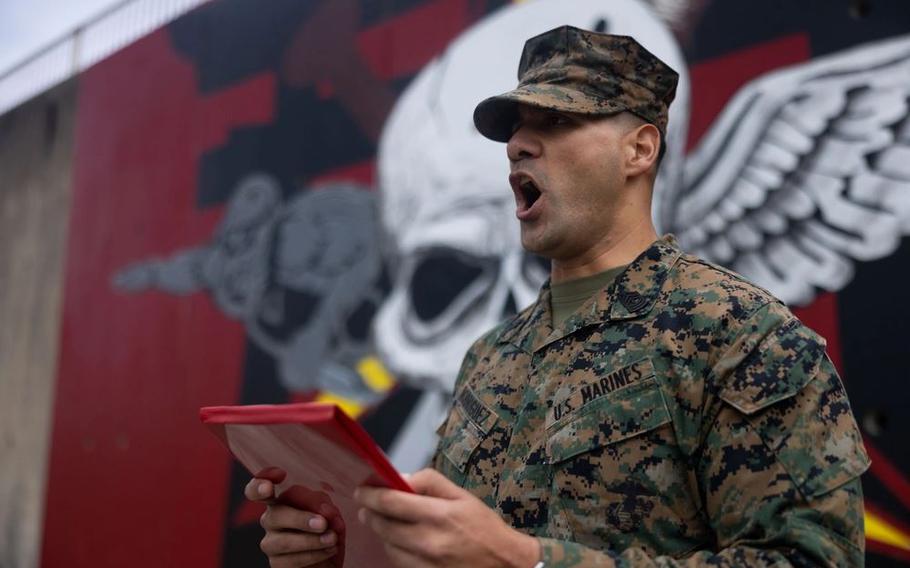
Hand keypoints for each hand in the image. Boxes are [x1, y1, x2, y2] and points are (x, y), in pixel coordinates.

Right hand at [244, 478, 338, 567]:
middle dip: (301, 519)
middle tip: (323, 523)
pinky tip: (330, 549)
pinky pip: (292, 560)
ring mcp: (270, 543)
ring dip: (312, 540)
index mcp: (279, 500)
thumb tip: (322, 510)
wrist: (331, 557)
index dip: (260, 483)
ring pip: (284, 541)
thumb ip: (322, 505)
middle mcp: (270, 519)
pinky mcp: (276, 564)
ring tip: (332, 538)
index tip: (279, 475)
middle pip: (276, 514)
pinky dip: (314, 554)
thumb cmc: (328, 527)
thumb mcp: (329, 510)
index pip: (256, 490)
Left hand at [353, 469, 539, 567]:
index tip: (361, 489)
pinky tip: (400, 539)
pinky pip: (397, 561)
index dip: (370, 494)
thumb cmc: (484, 527)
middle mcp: (428, 541)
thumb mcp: (462, 495)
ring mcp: (424, 563)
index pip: (391, 502)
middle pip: (382, 524)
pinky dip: (393, 547)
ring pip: (387, 544)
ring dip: (380, 530)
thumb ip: (430, 482)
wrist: (504, 564)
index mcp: (439, 515)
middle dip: (369, 512)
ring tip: (385, 521)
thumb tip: (401, 477)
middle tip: (366, 505)